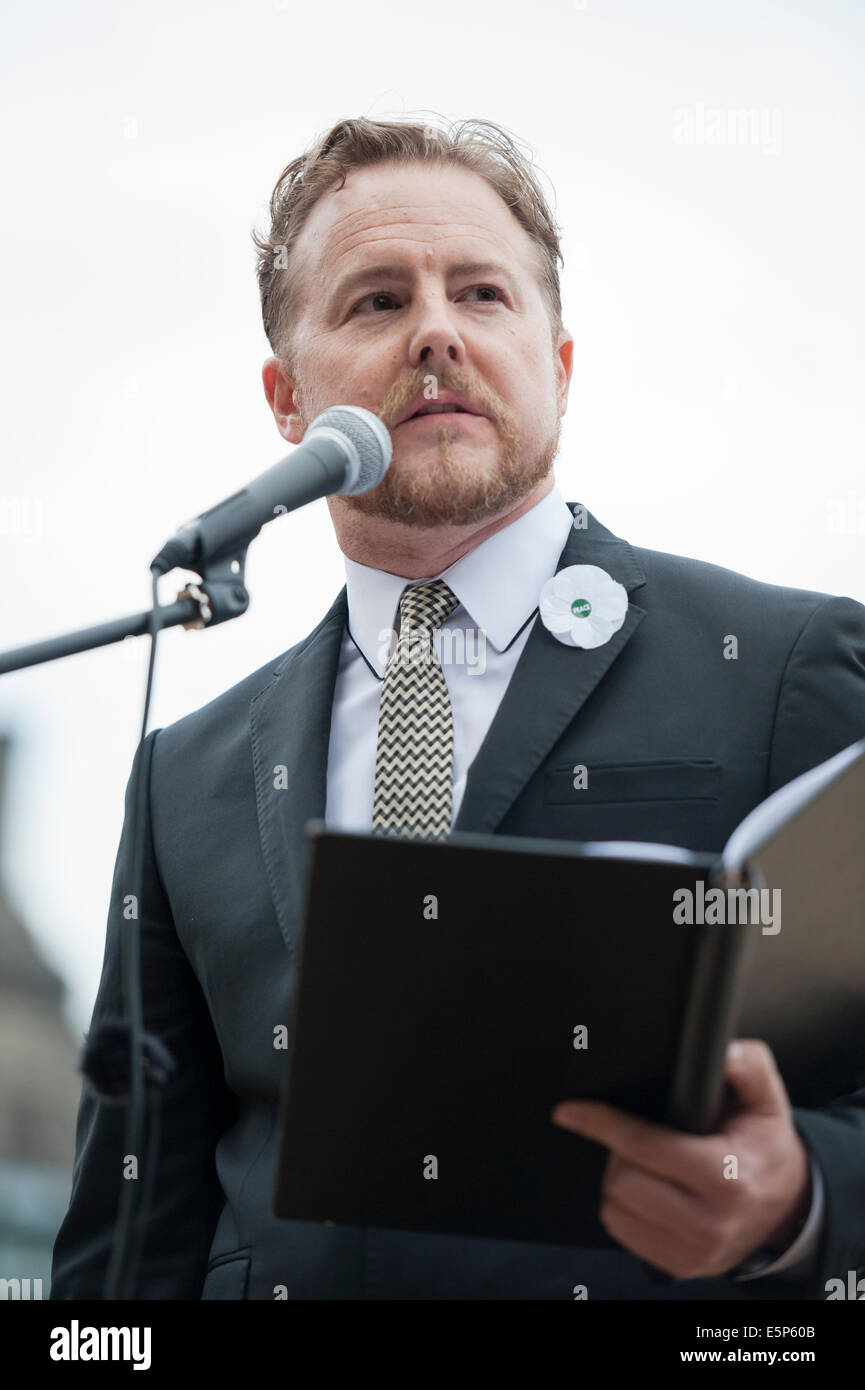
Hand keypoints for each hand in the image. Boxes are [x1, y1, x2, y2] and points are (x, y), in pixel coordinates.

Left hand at [551, 1039, 811, 1278]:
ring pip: (615, 1207)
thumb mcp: (767, 1101)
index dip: (602, 1122)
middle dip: (619, 1150)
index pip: (643, 1146)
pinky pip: (621, 1232)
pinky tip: (647, 1191)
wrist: (788, 1208)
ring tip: (645, 1164)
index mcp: (727, 1178)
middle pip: (622, 1178)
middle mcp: (709, 1222)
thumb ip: (750, 1065)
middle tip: (640, 1137)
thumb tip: (727, 1050)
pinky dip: (623, 1207)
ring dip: (618, 1180)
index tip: (572, 1111)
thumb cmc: (766, 1149)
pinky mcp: (680, 1267)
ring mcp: (694, 1251)